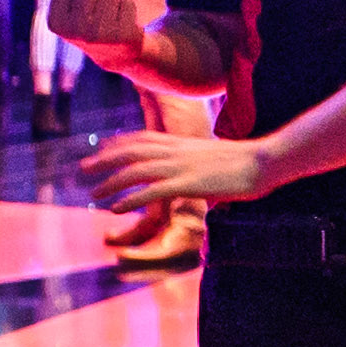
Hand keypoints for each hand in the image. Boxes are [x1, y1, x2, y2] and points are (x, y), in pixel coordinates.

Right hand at [46, 0, 156, 66]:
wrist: (116, 52)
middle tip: (100, 11)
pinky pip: (129, 4)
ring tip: (112, 19)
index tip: (85, 5)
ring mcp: (96, 37)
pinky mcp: (120, 38)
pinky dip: (129, 12)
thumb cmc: (89, 15)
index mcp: (53, 20)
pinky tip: (124, 27)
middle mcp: (71, 32)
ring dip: (116, 1)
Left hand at [82, 127, 270, 211]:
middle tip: (82, 170)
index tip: (100, 149)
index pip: (141, 137)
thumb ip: (196, 160)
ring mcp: (180, 166)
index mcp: (182, 142)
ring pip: (135, 170)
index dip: (117, 143)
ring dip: (110, 182)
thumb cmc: (245, 161)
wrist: (263, 161)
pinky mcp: (187, 184)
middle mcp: (176, 150)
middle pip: (131, 151)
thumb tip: (190, 170)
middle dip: (103, 160)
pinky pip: (151, 191)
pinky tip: (115, 209)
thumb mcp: (213, 155)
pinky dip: (129, 199)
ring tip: (93, 194)